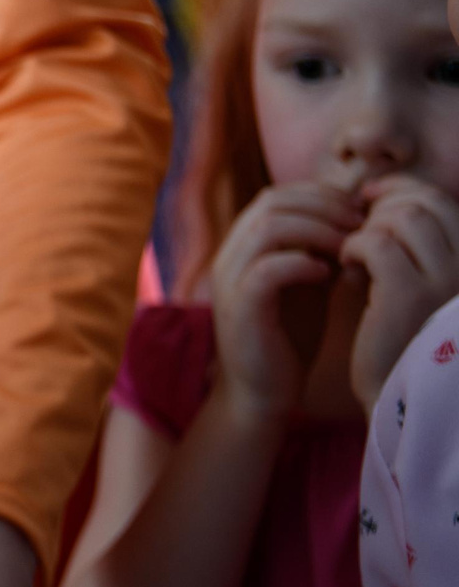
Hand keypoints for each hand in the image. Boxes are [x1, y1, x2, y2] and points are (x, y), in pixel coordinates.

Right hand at [206, 181, 363, 419]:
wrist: (262, 390)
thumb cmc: (287, 337)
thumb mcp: (307, 282)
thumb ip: (317, 250)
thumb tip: (352, 218)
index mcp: (241, 247)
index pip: (275, 196)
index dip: (319, 196)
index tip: (356, 213)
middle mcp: (228, 257)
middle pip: (271, 203)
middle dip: (323, 207)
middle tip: (359, 225)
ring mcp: (229, 281)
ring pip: (268, 228)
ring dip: (316, 230)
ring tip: (347, 247)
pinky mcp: (239, 308)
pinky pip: (267, 269)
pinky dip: (302, 264)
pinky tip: (327, 275)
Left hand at [343, 174, 458, 412]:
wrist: (394, 393)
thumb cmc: (398, 335)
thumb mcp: (412, 282)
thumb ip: (409, 242)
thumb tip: (378, 195)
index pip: (442, 200)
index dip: (401, 191)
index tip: (368, 201)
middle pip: (423, 202)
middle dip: (381, 209)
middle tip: (355, 233)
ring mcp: (447, 281)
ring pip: (401, 217)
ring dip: (367, 230)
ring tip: (353, 258)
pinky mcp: (410, 296)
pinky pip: (375, 244)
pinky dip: (352, 248)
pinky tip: (346, 270)